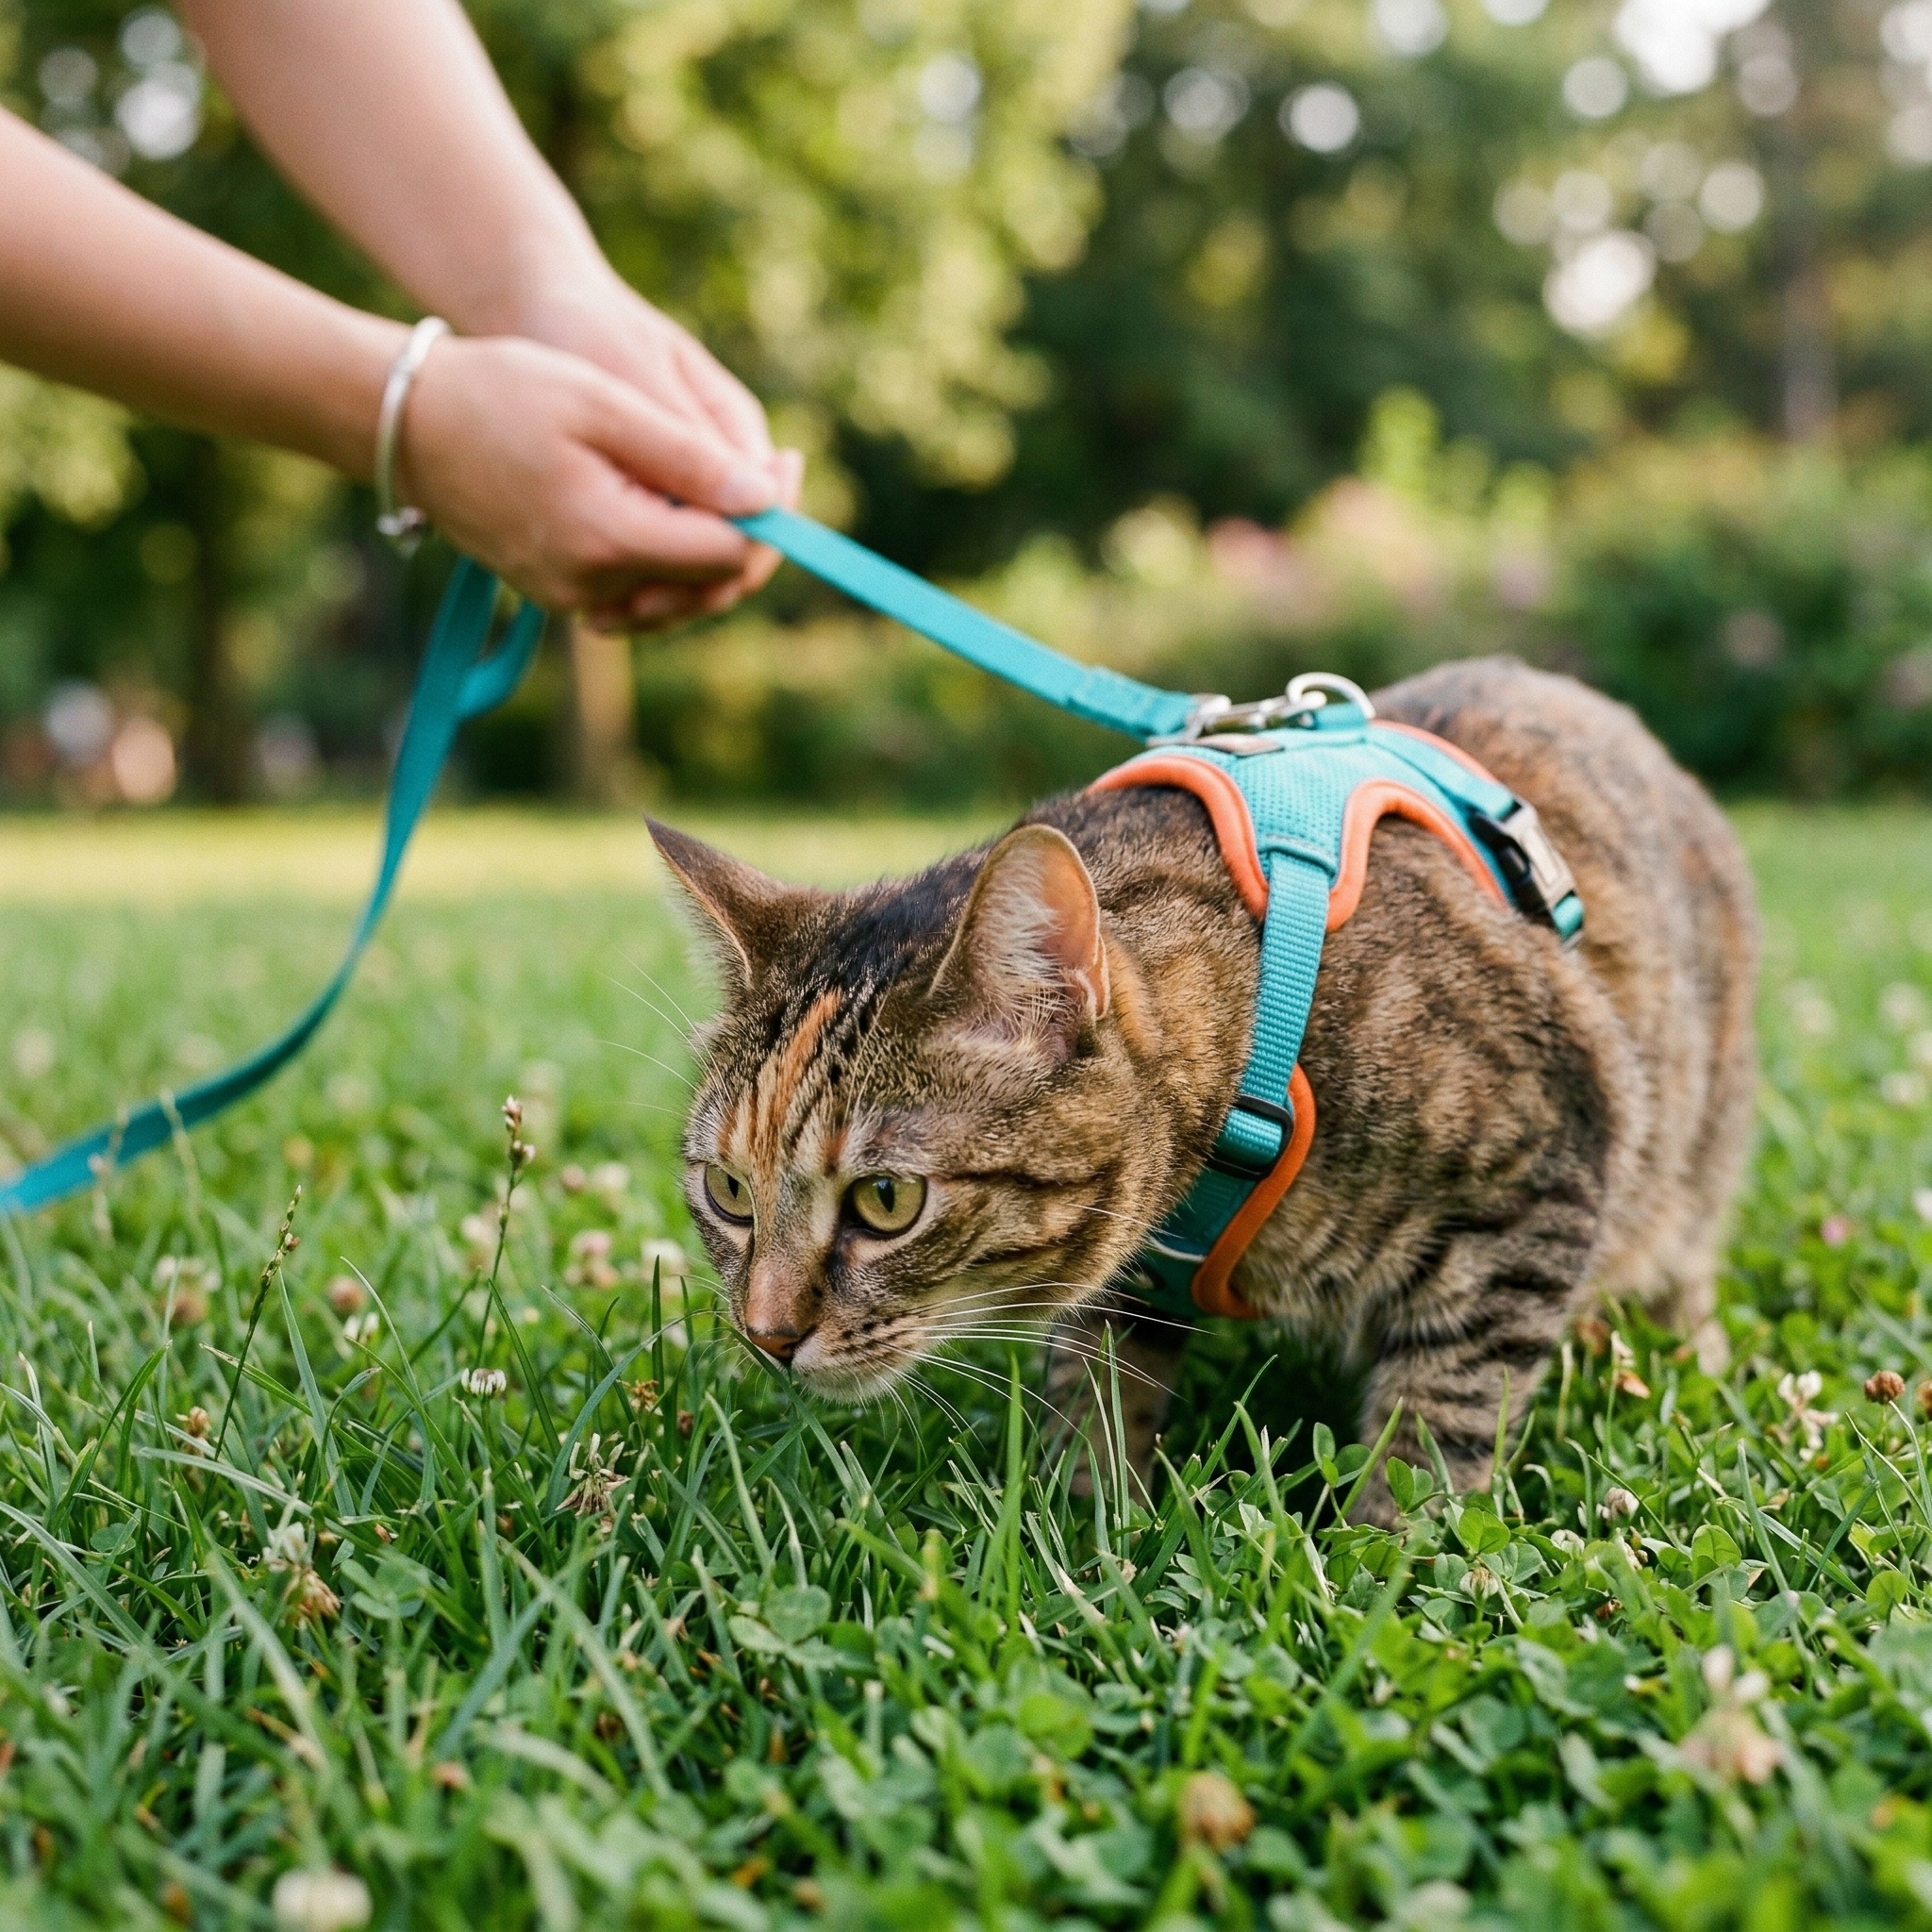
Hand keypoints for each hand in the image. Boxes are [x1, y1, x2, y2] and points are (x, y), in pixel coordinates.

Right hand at [512, 270, 802, 629]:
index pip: (728, 555)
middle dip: (753, 538)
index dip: (773, 517)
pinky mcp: (559, 592)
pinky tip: (682, 510)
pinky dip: (673, 562)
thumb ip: (690, 459)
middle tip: (774, 474)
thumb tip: (767, 500)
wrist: (408, 420)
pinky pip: (640, 594)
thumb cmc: (502, 392)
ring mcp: (572, 597)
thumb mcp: (606, 405)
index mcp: (609, 539)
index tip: (789, 464)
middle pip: (711, 588)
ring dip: (716, 553)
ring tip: (732, 485)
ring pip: (680, 597)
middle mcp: (592, 587)